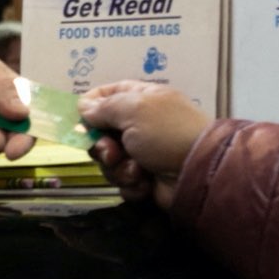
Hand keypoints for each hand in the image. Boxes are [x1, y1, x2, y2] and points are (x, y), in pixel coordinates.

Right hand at [80, 82, 210, 206]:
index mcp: (140, 99)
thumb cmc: (166, 133)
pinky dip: (131, 184)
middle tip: (112, 153)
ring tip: (136, 171)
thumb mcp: (133, 109)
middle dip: (102, 147)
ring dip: (118, 169)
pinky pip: (122, 182)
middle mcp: (139, 124)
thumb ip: (104, 107)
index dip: (90, 106)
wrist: (198, 172)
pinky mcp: (145, 179)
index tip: (80, 120)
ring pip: (109, 162)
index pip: (106, 94)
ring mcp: (142, 153)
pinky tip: (145, 183)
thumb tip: (84, 107)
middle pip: (101, 133)